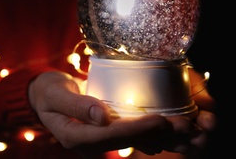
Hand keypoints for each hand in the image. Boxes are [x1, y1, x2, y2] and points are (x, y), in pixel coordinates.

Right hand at [28, 70, 215, 156]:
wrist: (47, 95)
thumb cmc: (49, 92)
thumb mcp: (55, 95)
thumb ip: (76, 105)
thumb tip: (101, 116)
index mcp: (75, 136)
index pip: (110, 135)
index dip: (137, 129)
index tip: (160, 120)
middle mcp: (91, 143)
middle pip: (129, 141)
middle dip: (157, 134)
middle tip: (185, 125)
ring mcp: (101, 140)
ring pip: (136, 141)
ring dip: (162, 136)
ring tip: (188, 128)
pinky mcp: (108, 132)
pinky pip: (134, 135)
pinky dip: (154, 131)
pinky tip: (173, 126)